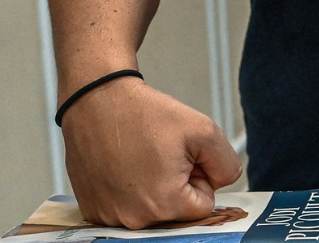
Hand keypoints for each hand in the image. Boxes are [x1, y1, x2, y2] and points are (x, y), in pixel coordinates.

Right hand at [60, 77, 243, 228]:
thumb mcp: (203, 130)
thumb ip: (227, 165)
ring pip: (149, 210)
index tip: (180, 156)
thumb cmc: (143, 112)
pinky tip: (119, 165)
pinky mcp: (91, 209)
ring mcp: (108, 216)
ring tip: (137, 157)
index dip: (198, 177)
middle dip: (175, 185)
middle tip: (158, 154)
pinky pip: (123, 208)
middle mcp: (134, 220)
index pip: (203, 206)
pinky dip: (125, 190)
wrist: (96, 99)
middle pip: (175, 211)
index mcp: (165, 204)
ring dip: (149, 188)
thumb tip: (222, 184)